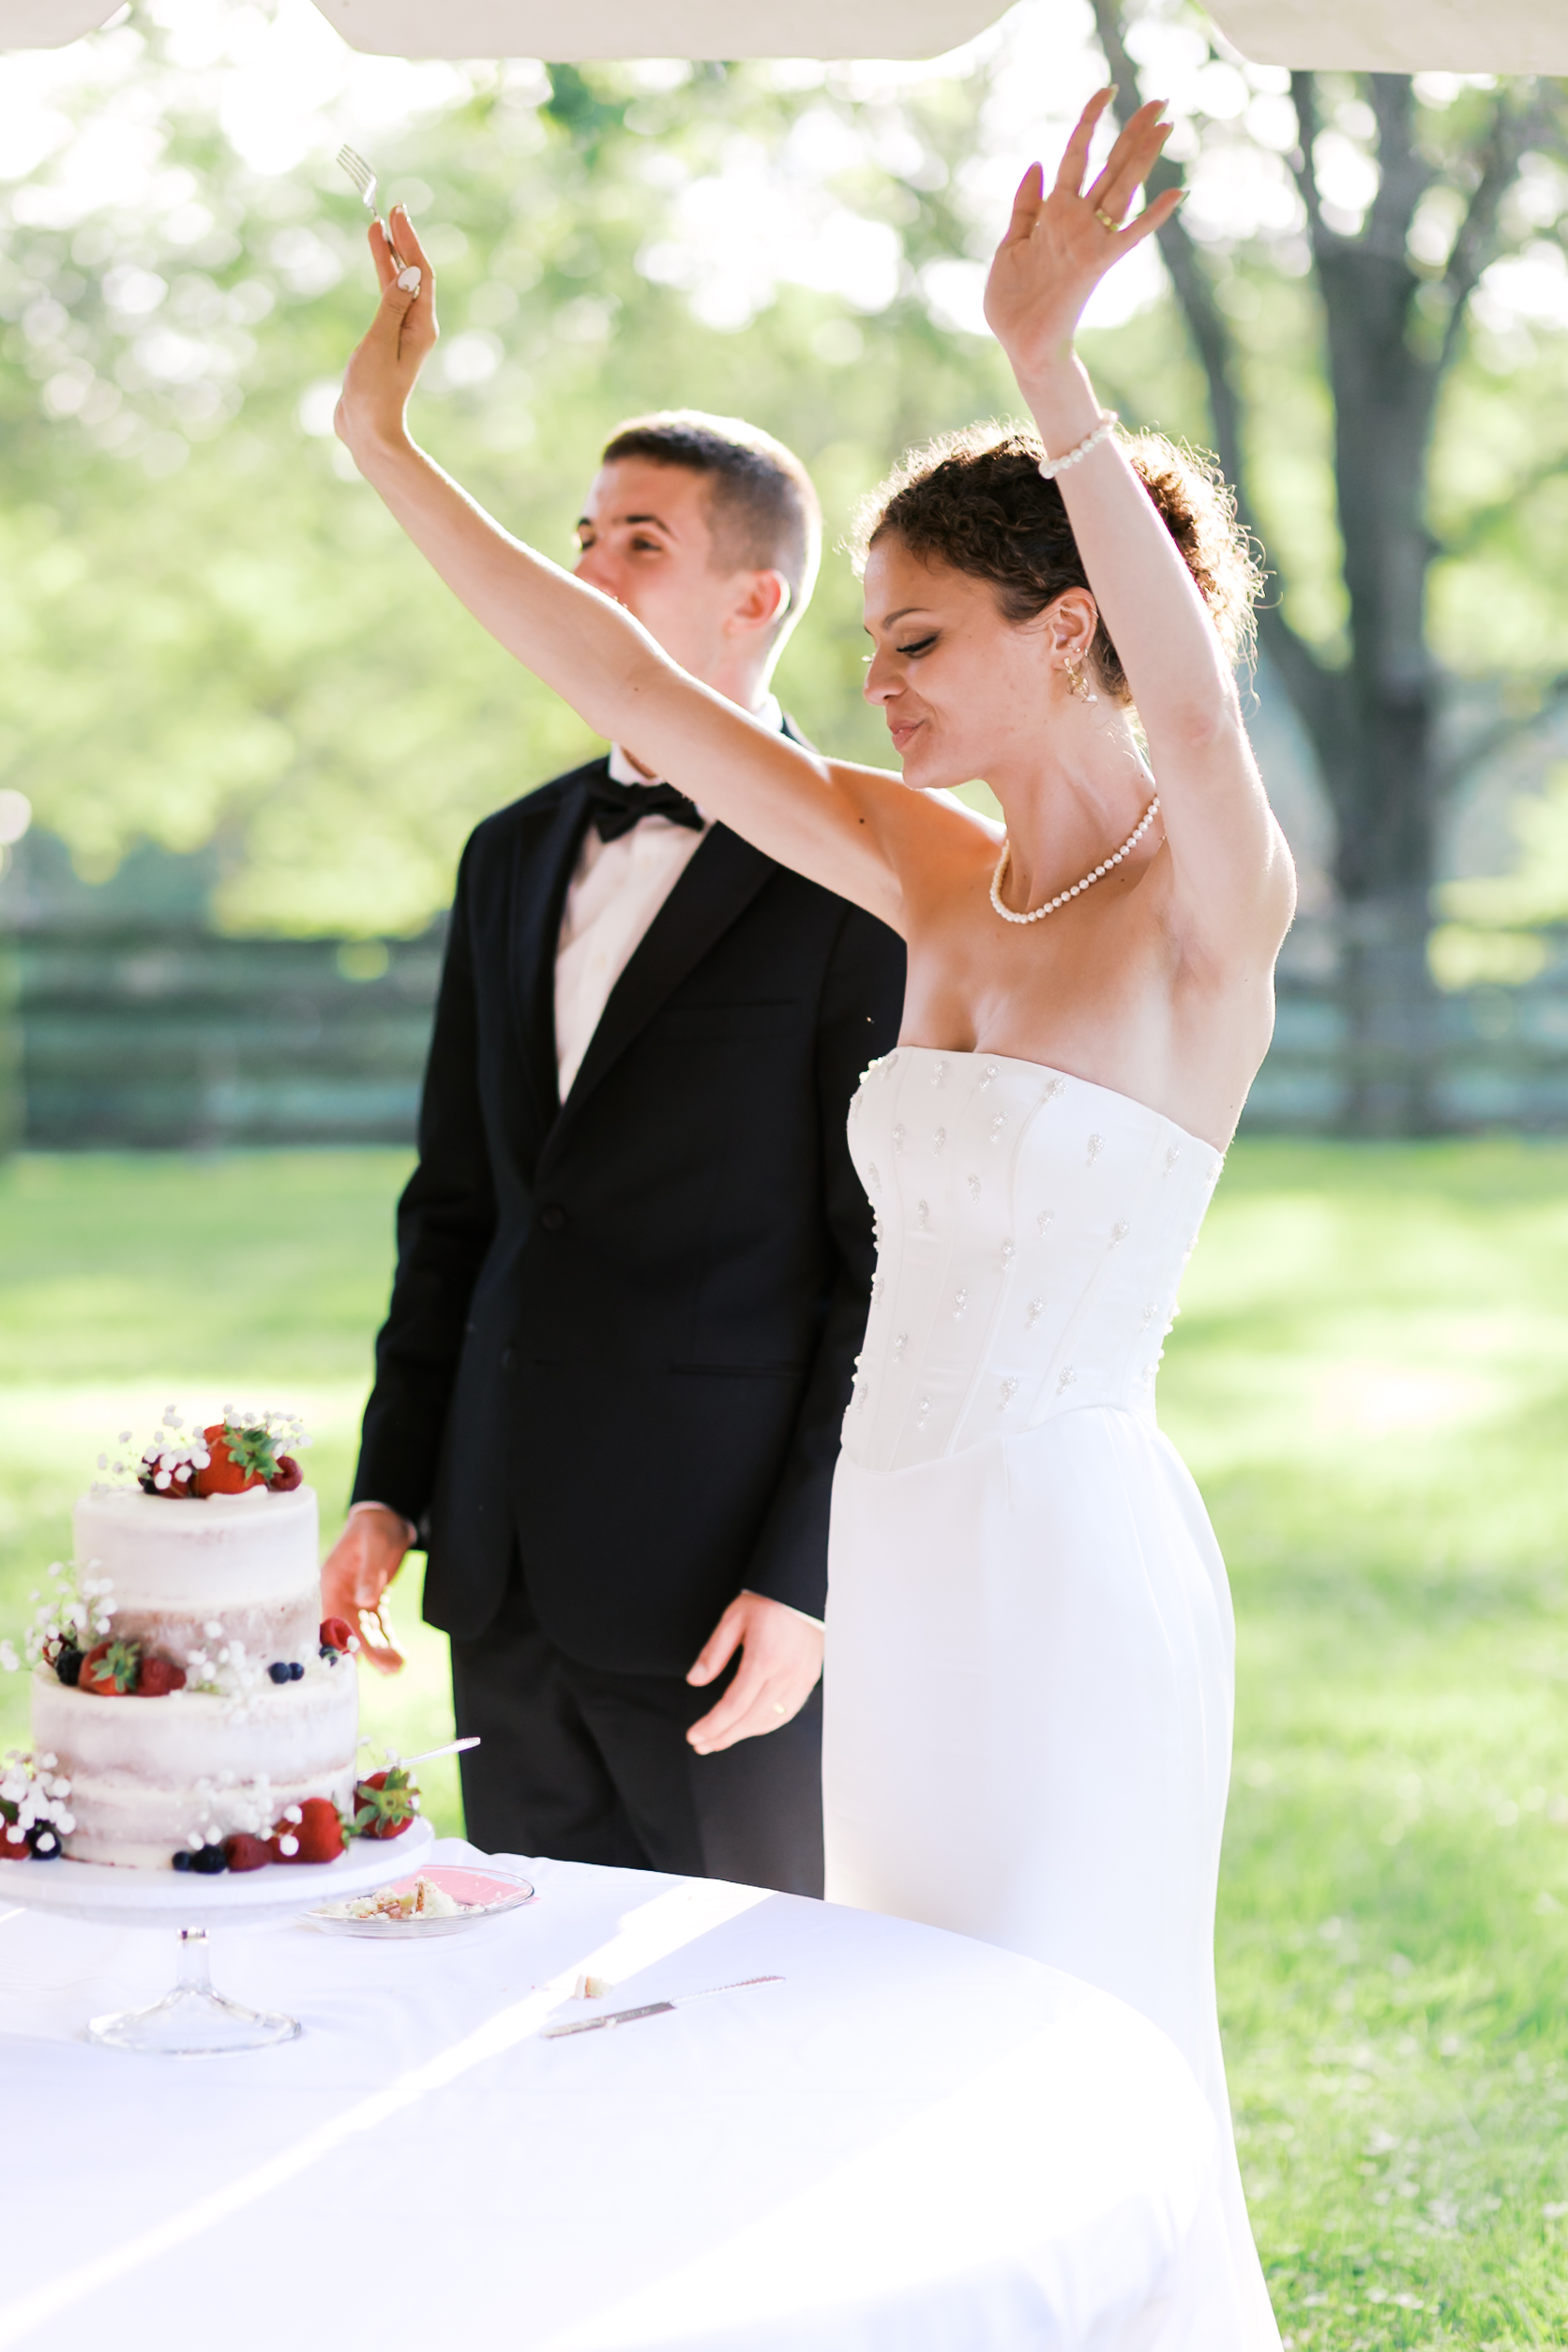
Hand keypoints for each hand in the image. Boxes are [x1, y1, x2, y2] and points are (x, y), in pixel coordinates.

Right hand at [320, 1504, 411, 1674]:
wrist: (387, 1520)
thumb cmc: (375, 1528)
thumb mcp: (374, 1544)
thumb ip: (370, 1572)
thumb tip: (365, 1601)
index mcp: (329, 1582)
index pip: (331, 1616)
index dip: (340, 1639)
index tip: (353, 1659)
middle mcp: (339, 1596)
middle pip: (350, 1629)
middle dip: (367, 1651)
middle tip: (389, 1668)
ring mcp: (355, 1602)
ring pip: (366, 1632)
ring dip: (380, 1650)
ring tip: (397, 1667)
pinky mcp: (371, 1604)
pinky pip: (379, 1626)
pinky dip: (389, 1641)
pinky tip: (400, 1657)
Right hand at [334, 204, 438, 461]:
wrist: (368, 431)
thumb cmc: (373, 392)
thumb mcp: (379, 343)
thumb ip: (391, 305)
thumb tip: (408, 272)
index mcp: (420, 326)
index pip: (420, 273)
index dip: (409, 241)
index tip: (397, 214)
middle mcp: (416, 327)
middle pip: (412, 275)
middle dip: (402, 242)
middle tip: (391, 210)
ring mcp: (401, 334)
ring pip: (398, 285)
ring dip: (389, 256)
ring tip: (377, 227)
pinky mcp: (385, 341)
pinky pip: (387, 299)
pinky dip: (381, 277)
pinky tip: (376, 263)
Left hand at [685, 1591, 822, 1754]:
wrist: (804, 1588)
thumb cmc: (767, 1599)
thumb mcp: (733, 1619)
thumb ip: (714, 1652)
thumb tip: (695, 1681)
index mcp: (764, 1659)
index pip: (733, 1706)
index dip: (712, 1726)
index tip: (693, 1736)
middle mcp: (785, 1674)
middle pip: (750, 1719)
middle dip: (722, 1736)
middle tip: (701, 1744)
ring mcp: (801, 1678)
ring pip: (769, 1721)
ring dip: (742, 1734)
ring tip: (720, 1739)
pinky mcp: (809, 1678)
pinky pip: (787, 1712)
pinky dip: (766, 1725)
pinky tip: (749, 1727)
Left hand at [984, 90, 1181, 385]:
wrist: (1019, 346)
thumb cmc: (1012, 304)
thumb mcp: (1008, 246)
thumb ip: (1025, 207)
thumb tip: (1038, 163)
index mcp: (1054, 213)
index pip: (1076, 157)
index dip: (1089, 123)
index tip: (1106, 92)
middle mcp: (1077, 222)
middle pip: (1111, 165)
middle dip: (1134, 132)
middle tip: (1161, 100)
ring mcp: (1089, 241)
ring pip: (1122, 188)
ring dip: (1145, 156)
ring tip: (1168, 124)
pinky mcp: (1096, 265)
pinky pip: (1129, 236)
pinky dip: (1152, 216)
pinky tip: (1177, 193)